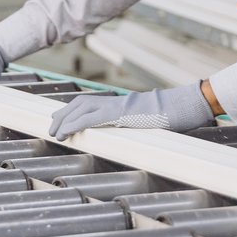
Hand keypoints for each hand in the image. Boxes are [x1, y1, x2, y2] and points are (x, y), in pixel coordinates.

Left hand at [49, 83, 215, 141]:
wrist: (185, 106)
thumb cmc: (174, 116)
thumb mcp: (152, 122)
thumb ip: (139, 126)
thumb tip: (138, 135)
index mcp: (123, 103)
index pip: (92, 102)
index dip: (74, 110)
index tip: (61, 118)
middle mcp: (117, 101)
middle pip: (82, 102)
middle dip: (64, 114)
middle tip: (52, 127)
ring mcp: (118, 105)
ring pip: (81, 108)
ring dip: (65, 120)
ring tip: (55, 133)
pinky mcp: (119, 114)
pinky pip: (91, 118)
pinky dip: (75, 124)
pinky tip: (65, 132)